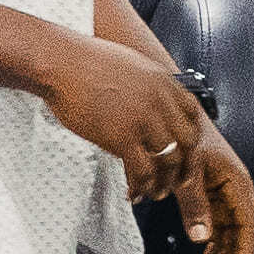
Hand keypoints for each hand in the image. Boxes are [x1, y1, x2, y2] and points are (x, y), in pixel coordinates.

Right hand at [31, 28, 217, 196]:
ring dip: (165, 182)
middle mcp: (159, 100)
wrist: (60, 63)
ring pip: (169, 161)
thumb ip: (148, 85)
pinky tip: (135, 192)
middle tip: (177, 179)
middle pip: (188, 141)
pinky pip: (143, 171)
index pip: (193, 114)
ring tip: (156, 191)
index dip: (192, 137)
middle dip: (186, 165)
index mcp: (162, 80)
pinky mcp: (122, 137)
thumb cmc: (85, 61)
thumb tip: (152, 101)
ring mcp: (142, 119)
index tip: (185, 151)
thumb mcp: (130, 64)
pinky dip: (142, 186)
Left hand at [147, 128, 253, 253]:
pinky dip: (206, 252)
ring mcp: (223, 201)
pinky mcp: (211, 203)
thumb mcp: (187, 170)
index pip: (247, 230)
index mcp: (238, 185)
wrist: (175, 116)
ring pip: (225, 241)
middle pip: (237, 241)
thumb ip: (194, 204)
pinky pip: (213, 234)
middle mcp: (235, 196)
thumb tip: (201, 238)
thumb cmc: (186, 136)